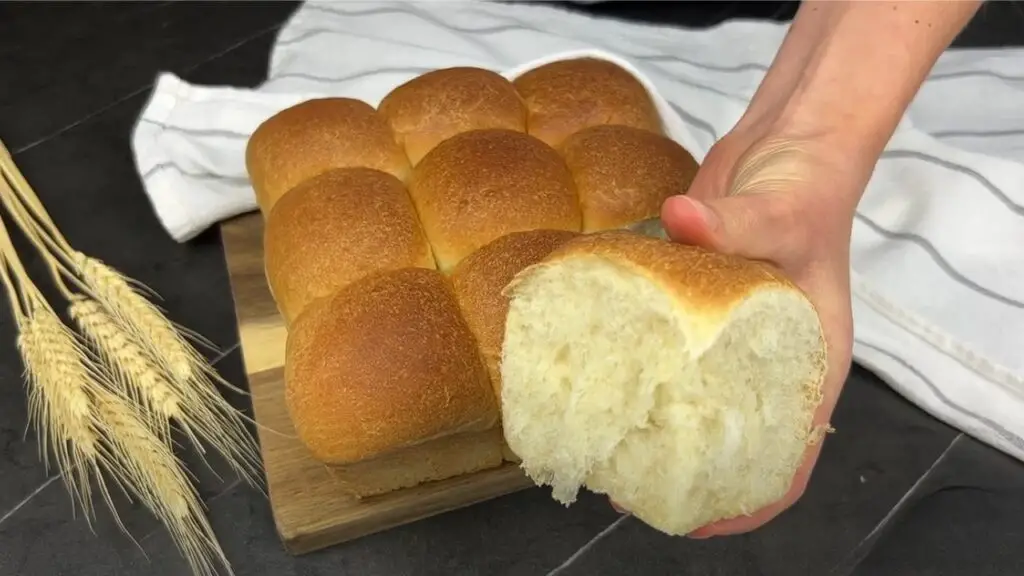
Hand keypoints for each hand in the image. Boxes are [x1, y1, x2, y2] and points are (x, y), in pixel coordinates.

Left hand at [628, 124, 864, 535]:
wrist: (790, 143)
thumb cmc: (807, 186)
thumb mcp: (781, 211)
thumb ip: (737, 223)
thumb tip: (683, 220)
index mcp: (810, 360)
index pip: (793, 453)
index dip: (753, 500)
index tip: (701, 521)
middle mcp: (769, 359)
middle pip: (737, 441)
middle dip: (690, 474)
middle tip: (628, 483)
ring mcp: (732, 337)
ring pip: (698, 401)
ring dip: (658, 428)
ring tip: (605, 445)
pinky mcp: (700, 309)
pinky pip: (670, 354)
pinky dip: (641, 372)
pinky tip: (599, 378)